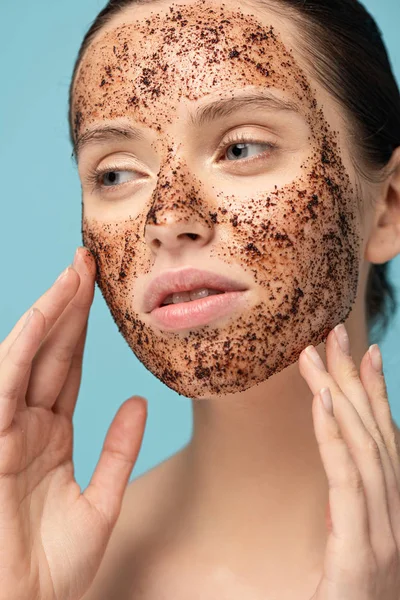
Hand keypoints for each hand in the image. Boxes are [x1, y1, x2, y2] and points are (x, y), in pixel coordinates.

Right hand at [0, 247, 146, 599]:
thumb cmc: (54, 570)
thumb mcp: (101, 503)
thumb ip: (119, 450)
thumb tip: (140, 402)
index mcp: (52, 437)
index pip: (69, 369)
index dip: (84, 331)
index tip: (102, 293)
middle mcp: (29, 426)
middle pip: (52, 353)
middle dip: (70, 307)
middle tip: (88, 262)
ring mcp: (9, 431)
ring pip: (31, 357)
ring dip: (52, 313)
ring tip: (75, 273)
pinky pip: (10, 382)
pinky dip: (25, 346)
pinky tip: (46, 314)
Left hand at [299, 323, 399, 599]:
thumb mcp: (353, 554)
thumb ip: (351, 519)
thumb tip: (335, 488)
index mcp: (394, 513)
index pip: (386, 440)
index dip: (378, 393)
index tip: (366, 353)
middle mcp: (396, 516)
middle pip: (375, 432)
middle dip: (355, 378)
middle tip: (337, 333)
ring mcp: (384, 533)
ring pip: (363, 446)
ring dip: (338, 393)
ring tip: (316, 354)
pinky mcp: (360, 551)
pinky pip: (346, 480)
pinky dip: (334, 436)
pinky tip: (321, 402)